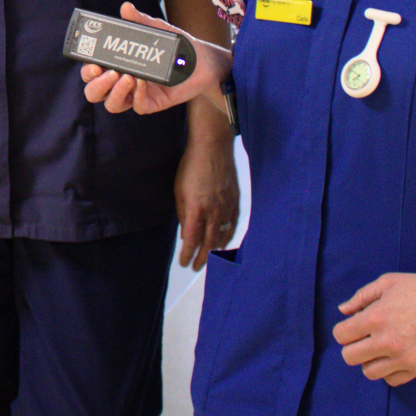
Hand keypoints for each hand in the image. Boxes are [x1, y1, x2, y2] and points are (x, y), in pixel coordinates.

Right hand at [80, 2, 231, 114]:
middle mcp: (124, 81)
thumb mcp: (160, 31)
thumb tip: (126, 7)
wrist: (205, 62)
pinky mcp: (153, 103)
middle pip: (95, 93)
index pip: (93, 73)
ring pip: (112, 104)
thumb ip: (142, 21)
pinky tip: (143, 83)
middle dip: (96, 85)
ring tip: (127, 77)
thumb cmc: (179, 46)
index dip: (87, 71)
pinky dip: (136, 95)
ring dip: (114, 92)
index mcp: (120, 63)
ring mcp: (137, 94)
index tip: (93, 63)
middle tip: (107, 72)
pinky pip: (137, 106)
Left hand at [174, 122, 239, 269]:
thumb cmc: (191, 166)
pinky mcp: (235, 202)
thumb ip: (182, 214)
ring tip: (209, 259)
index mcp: (196, 210)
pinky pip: (233, 225)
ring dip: (215, 250)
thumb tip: (185, 233)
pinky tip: (224, 242)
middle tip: (196, 267)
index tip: (184, 263)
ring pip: (222, 236)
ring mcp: (227, 207)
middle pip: (209, 243)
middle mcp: (213, 212)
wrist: (213, 148)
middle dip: (202, 258)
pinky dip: (228, 237)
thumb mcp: (179, 191)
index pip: (192, 240)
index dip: (188, 254)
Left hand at [332, 272, 415, 385]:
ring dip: (370, 360)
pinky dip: (388, 371)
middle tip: (366, 338)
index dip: (344, 330)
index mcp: (375, 318)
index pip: (341, 336)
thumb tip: (343, 310)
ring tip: (381, 348)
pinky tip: (395, 356)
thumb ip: (361, 296)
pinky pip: (391, 380)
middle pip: (350, 357)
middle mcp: (386, 341)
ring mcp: (402, 358)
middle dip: (353, 346)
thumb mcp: (388, 283)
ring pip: (369, 372)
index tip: (354, 326)